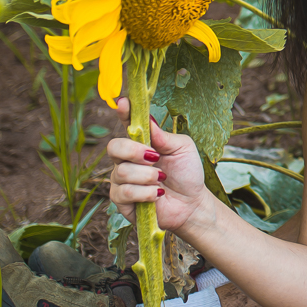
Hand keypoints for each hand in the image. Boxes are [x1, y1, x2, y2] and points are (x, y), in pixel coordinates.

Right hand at [106, 98, 209, 232]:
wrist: (192, 203)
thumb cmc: (187, 173)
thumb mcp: (182, 149)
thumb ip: (164, 136)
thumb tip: (147, 120)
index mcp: (141, 143)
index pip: (127, 124)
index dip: (123, 113)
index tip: (124, 104)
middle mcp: (127, 159)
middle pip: (114, 147)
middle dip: (134, 151)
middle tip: (154, 158)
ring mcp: (122, 179)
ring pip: (122, 172)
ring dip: (147, 176)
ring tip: (162, 179)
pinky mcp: (121, 200)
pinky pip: (124, 192)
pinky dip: (145, 192)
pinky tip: (157, 193)